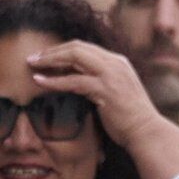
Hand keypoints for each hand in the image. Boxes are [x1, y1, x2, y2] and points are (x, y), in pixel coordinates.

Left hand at [26, 39, 178, 163]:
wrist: (146, 132)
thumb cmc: (130, 119)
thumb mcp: (116, 93)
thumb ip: (100, 83)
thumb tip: (79, 85)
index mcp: (117, 62)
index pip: (85, 48)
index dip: (63, 50)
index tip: (46, 57)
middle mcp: (114, 63)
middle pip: (77, 46)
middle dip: (53, 51)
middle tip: (33, 58)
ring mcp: (111, 74)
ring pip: (74, 57)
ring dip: (50, 60)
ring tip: (32, 65)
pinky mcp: (105, 90)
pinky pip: (74, 81)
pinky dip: (54, 81)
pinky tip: (40, 82)